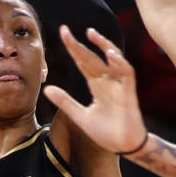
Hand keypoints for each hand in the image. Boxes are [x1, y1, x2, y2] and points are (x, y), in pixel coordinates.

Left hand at [43, 26, 146, 152]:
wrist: (123, 146)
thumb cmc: (106, 131)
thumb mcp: (80, 116)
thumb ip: (65, 102)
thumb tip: (46, 89)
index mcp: (97, 85)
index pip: (83, 62)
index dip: (73, 48)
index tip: (62, 34)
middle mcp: (107, 81)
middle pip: (93, 57)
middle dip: (80, 44)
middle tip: (65, 30)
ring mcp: (119, 85)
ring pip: (114, 59)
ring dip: (104, 46)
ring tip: (91, 34)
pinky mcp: (129, 92)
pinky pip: (126, 73)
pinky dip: (120, 63)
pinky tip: (110, 55)